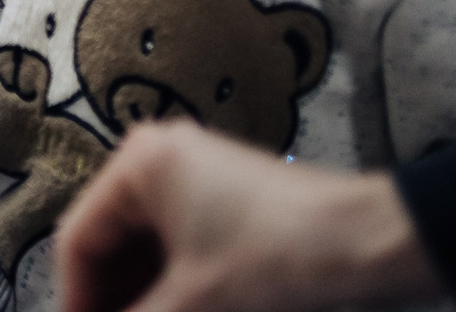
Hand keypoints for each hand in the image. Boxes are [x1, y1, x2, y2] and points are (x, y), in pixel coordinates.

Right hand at [56, 121, 442, 311]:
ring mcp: (195, 177)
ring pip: (144, 251)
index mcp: (137, 164)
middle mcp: (158, 158)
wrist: (379, 243)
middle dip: (114, 301)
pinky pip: (176, 248)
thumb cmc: (279, 259)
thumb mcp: (197, 304)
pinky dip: (173, 288)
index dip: (76, 301)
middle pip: (110, 244)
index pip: (79, 240)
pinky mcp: (226, 201)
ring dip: (144, 297)